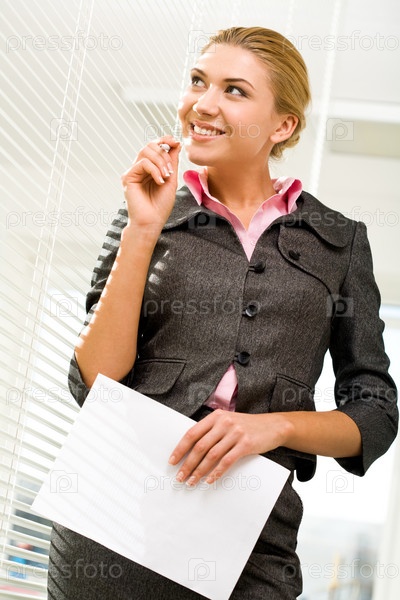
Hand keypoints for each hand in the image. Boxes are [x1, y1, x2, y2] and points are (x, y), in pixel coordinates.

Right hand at [121, 136, 180, 231]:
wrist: (152, 222)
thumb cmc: (161, 205)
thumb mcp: (171, 180)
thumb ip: (172, 162)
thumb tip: (176, 143)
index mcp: (149, 168)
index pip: (154, 146)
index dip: (164, 140)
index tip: (176, 142)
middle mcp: (139, 168)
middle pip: (149, 145)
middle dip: (164, 154)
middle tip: (171, 170)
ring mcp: (133, 172)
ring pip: (146, 151)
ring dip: (161, 162)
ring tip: (167, 176)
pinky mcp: (128, 177)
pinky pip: (143, 163)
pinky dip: (155, 170)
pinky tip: (160, 181)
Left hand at [168, 409, 287, 485]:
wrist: (273, 426)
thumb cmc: (247, 426)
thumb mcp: (228, 421)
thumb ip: (212, 430)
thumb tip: (190, 449)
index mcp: (216, 416)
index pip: (192, 433)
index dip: (180, 448)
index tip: (172, 461)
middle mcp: (224, 423)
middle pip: (200, 446)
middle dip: (187, 464)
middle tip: (180, 477)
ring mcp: (235, 433)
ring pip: (211, 455)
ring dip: (199, 471)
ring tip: (191, 482)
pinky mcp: (246, 444)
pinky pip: (227, 461)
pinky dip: (216, 472)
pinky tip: (209, 480)